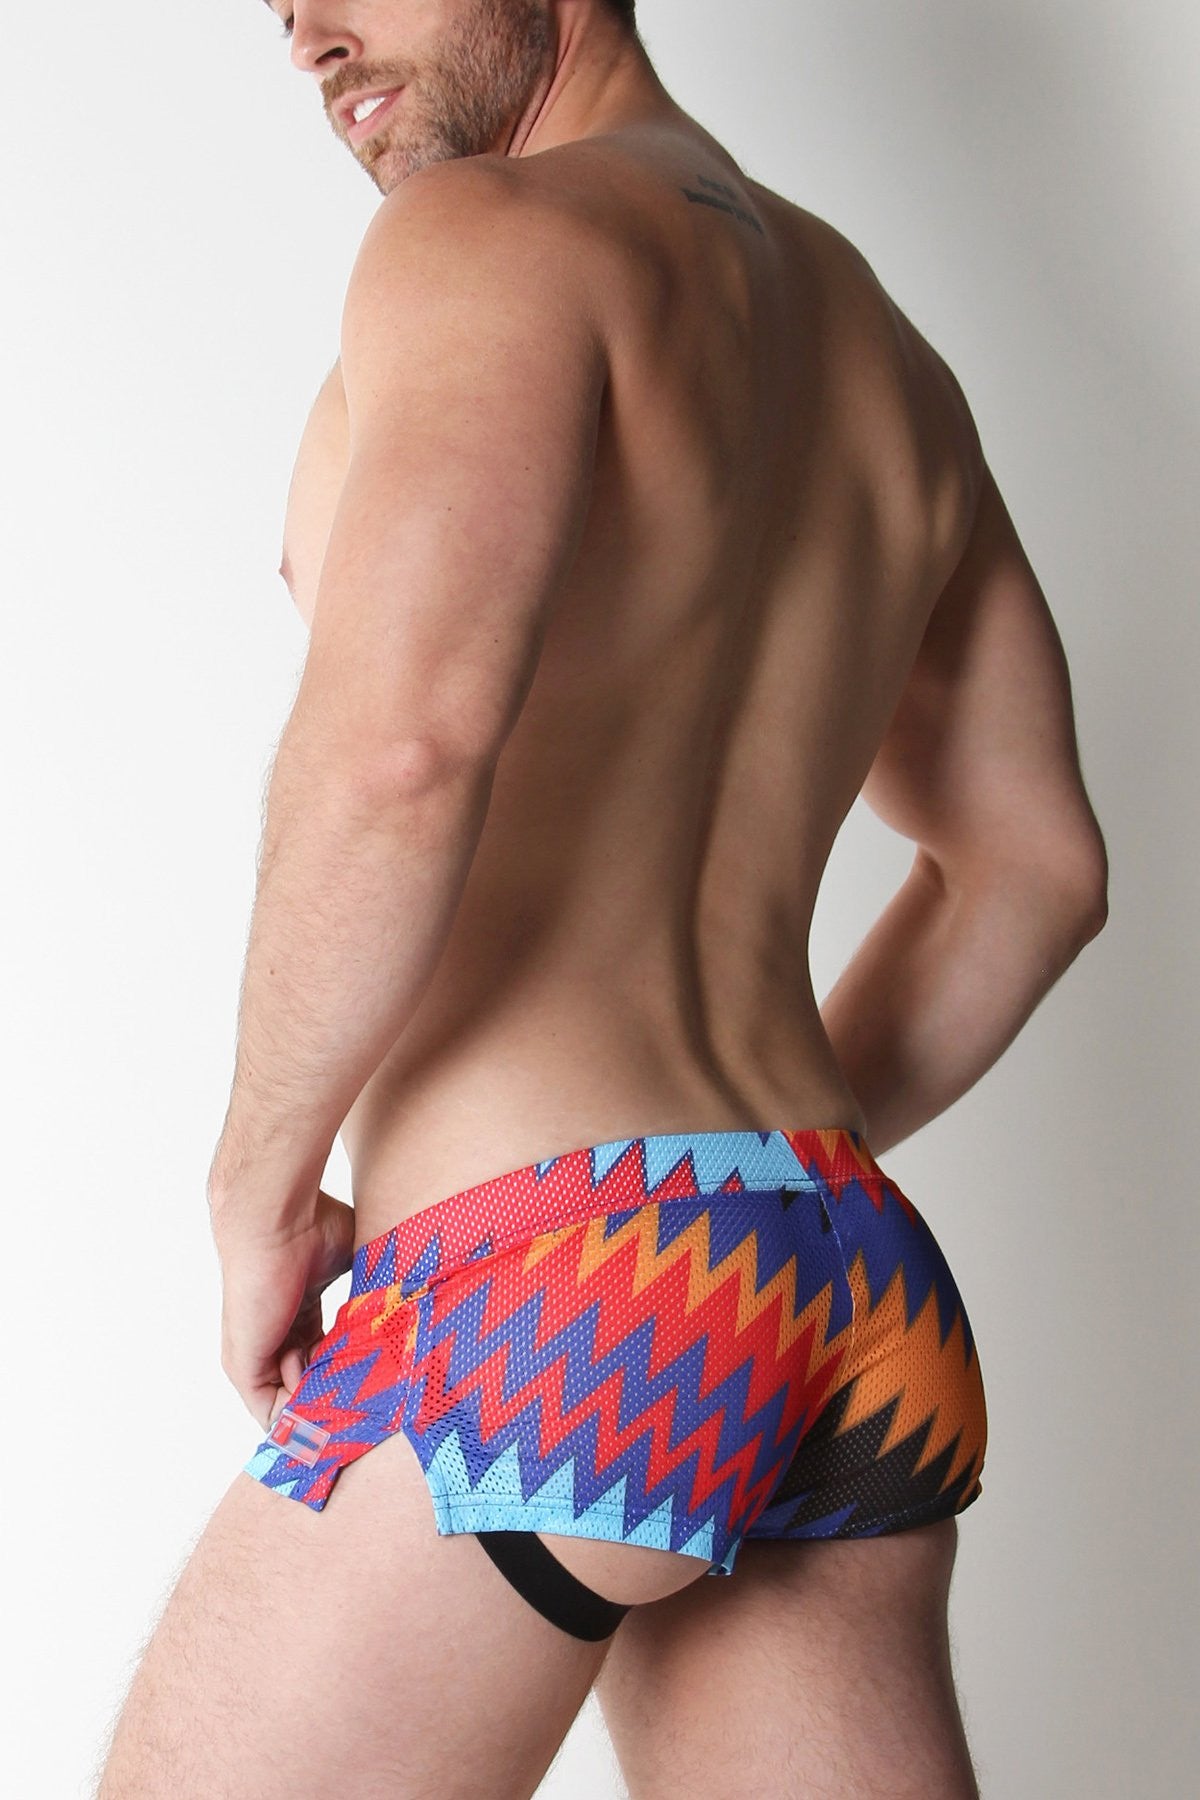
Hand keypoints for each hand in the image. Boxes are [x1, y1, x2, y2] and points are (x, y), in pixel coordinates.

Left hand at [212, 1187, 356, 1431]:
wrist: (278, 1217)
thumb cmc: (313, 1225)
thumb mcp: (348, 1262)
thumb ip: (365, 1288)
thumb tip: (397, 1304)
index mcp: (297, 1314)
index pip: (321, 1360)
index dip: (347, 1375)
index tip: (376, 1384)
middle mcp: (274, 1337)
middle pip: (306, 1386)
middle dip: (335, 1400)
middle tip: (369, 1404)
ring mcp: (256, 1353)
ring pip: (289, 1403)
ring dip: (321, 1408)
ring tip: (352, 1399)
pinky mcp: (245, 1363)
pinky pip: (271, 1409)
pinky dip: (300, 1415)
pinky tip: (328, 1401)